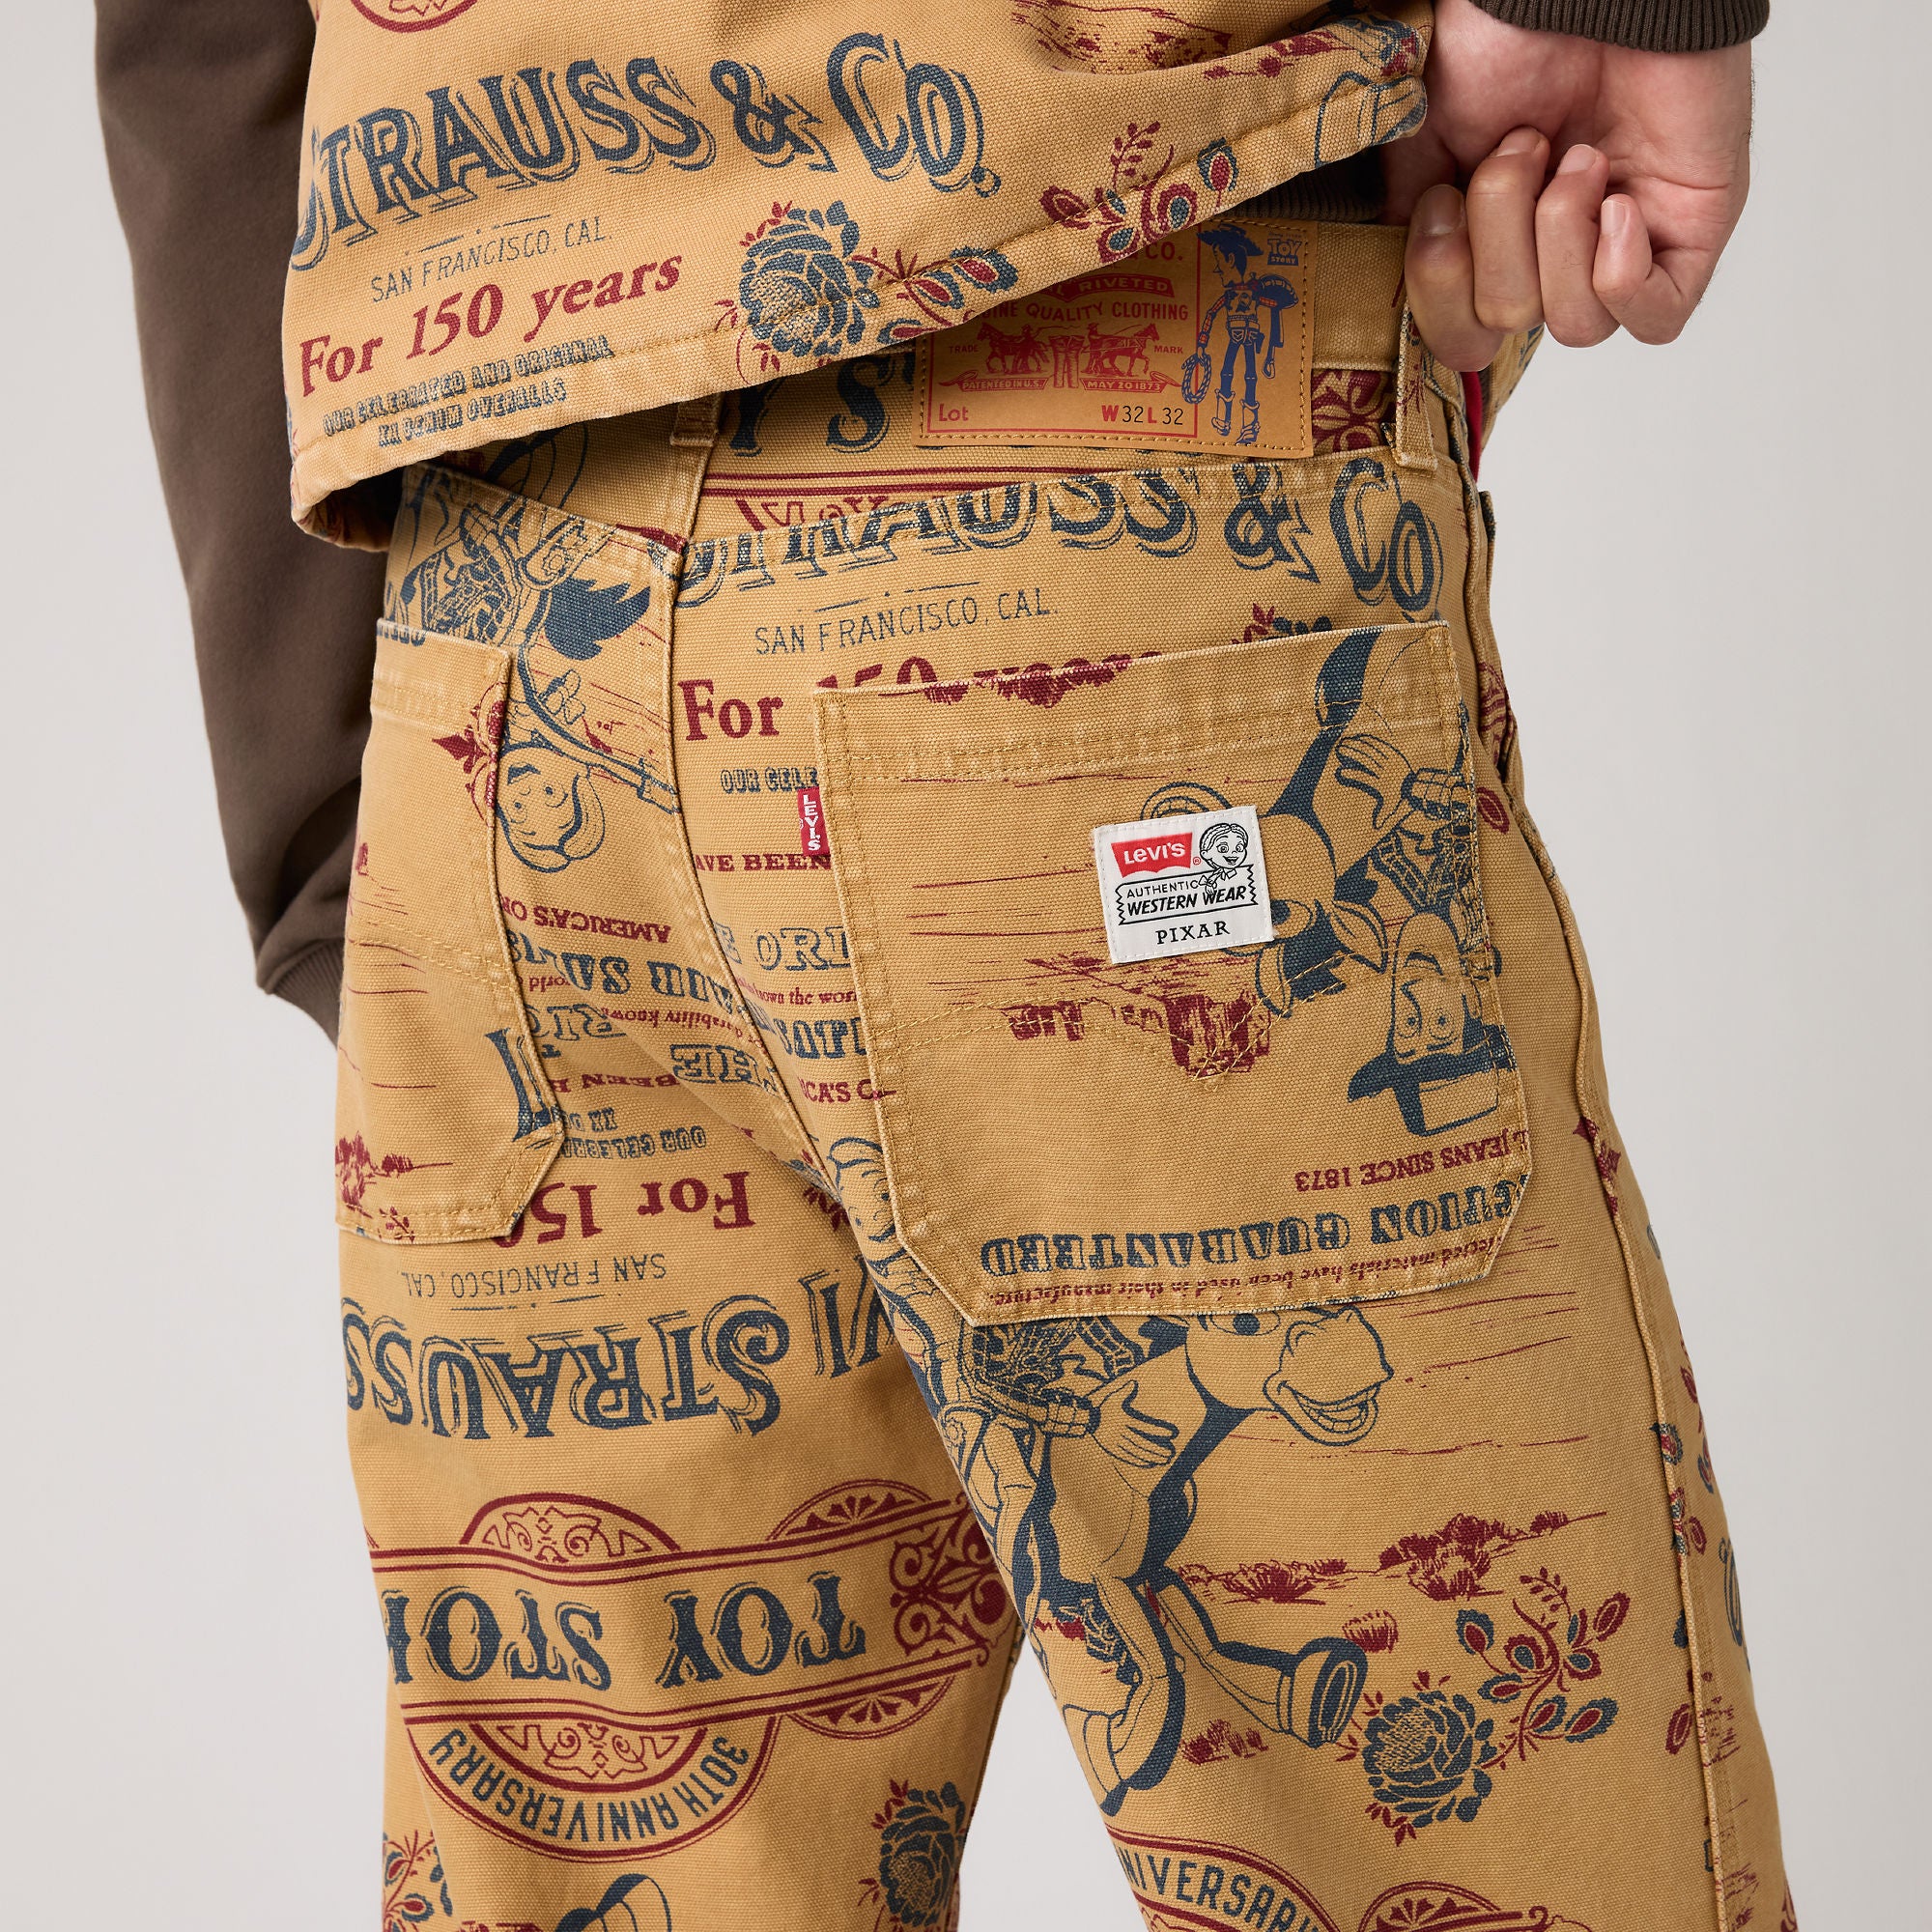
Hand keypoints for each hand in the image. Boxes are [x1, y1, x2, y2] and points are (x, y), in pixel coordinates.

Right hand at [1091, 1379, 1178, 1468]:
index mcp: (1123, 1419)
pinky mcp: (1112, 1450)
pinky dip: (1139, 1461)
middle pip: (1142, 1443)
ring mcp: (1116, 1443)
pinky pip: (1127, 1457)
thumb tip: (1134, 1382)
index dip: (1159, 1431)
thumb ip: (1124, 1391)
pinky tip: (1150, 1463)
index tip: (1172, 1434)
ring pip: (1136, 1452)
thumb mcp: (1112, 1396)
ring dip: (1151, 1457)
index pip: (1144, 1427)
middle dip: (1157, 1449)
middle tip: (1171, 1453)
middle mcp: (1120, 1432)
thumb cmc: (1103, 1407)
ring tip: (1164, 1459)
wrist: (1085, 1420)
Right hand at [1333, 733, 1414, 831]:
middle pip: (1365, 759)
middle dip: (1351, 753)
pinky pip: (1381, 745)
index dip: (1352, 775)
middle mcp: (1384, 770)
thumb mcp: (1392, 807)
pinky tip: (1360, 738)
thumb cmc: (1401, 796)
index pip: (1364, 778)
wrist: (1417, 785)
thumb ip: (1382, 815)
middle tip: (1339, 749)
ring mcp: (1389, 761)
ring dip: (1357, 745)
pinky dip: (1370, 741)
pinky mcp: (1393, 754)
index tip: (1340, 772)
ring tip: (1345, 741)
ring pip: (1371, 750)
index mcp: (1381, 783)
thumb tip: (1377, 827)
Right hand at [1384, 0, 1752, 369]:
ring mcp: (1624, 249)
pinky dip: (1623, 275)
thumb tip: (1397, 278)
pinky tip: (1617, 204)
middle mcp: (1554, 256)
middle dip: (1503, 232)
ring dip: (1561, 235)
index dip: (1441, 291)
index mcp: (1492, 243)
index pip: (1462, 338)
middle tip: (1527, 145)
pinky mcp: (1690, 236)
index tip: (1444, 200)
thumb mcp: (1425, 135)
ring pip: (1578, 325)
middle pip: (1510, 322)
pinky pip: (1656, 319)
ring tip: (1581, 157)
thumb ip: (1407, 218)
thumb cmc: (1512, 37)